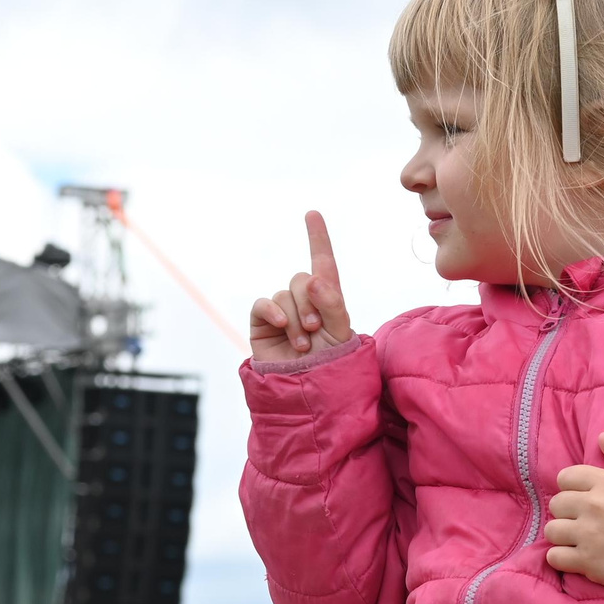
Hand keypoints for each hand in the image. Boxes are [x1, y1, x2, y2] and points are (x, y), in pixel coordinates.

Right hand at [248, 211, 355, 361]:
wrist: (308, 389)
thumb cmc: (329, 363)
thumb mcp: (341, 333)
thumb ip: (333, 303)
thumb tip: (312, 279)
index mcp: (326, 299)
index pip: (322, 263)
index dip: (317, 238)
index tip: (312, 214)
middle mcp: (303, 301)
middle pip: (301, 278)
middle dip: (310, 303)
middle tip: (315, 329)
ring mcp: (281, 311)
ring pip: (284, 295)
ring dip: (295, 319)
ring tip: (304, 344)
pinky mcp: (262, 322)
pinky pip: (263, 304)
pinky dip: (273, 312)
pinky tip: (282, 327)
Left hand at [544, 435, 603, 603]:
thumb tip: (602, 437)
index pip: (565, 478)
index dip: (571, 489)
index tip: (583, 500)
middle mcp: (594, 506)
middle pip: (555, 504)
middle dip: (566, 513)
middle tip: (582, 522)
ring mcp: (589, 534)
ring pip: (551, 530)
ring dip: (562, 536)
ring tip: (578, 540)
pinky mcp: (587, 561)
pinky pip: (554, 557)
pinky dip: (561, 559)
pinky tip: (576, 558)